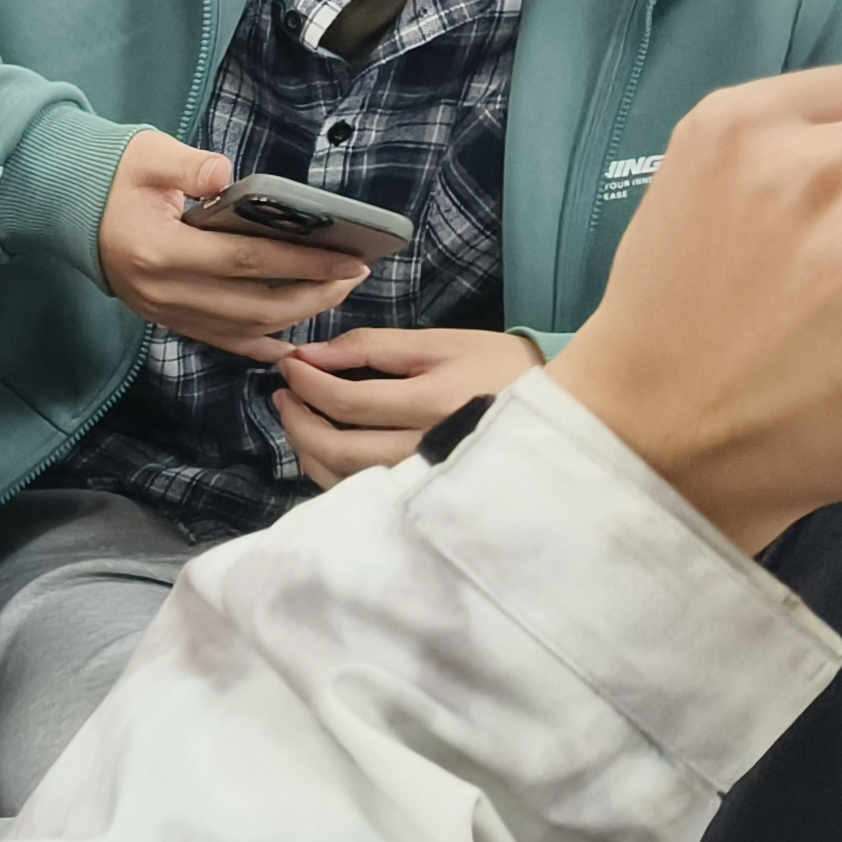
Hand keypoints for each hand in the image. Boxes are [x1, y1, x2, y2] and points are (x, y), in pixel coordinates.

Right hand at [95, 129, 369, 361]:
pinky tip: (292, 340)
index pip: (245, 261)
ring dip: (295, 317)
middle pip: (253, 306)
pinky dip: (259, 344)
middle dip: (313, 293)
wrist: (64, 206)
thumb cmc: (113, 176)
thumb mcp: (148, 154)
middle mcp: (162, 291)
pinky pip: (220, 341)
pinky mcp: (165, 319)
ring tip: (333, 293)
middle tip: (353, 275)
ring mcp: (163, 311)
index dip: (302, 262)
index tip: (349, 257)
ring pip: (242, 330)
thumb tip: (228, 174)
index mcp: (159, 250)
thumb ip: (190, 165)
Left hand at [272, 325, 542, 487]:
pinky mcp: (427, 498)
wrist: (558, 413)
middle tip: (282, 394)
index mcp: (433, 405)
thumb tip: (311, 354)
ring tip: (297, 417)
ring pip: (347, 480)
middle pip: (340, 450)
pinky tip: (326, 446)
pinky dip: (334, 472)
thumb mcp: (440, 343)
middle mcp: (428, 452)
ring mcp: (427, 482)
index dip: (306, 383)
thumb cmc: (496, 368)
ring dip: (310, 450)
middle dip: (298, 422)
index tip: (287, 364)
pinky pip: (365, 495)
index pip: (347, 402)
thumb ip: (373, 347)